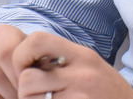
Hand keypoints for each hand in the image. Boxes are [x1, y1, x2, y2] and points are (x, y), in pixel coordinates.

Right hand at [0, 25, 26, 98]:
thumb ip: (32, 63)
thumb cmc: (22, 62)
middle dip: (11, 90)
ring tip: (12, 97)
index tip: (27, 86)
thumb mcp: (31, 56)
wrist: (7, 66)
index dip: (19, 75)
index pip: (5, 53)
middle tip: (21, 96)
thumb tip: (33, 81)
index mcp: (0, 32)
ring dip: (1, 98)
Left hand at [12, 30, 132, 98]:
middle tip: (36, 95)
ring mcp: (79, 96)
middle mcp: (81, 74)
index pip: (37, 40)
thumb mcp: (90, 68)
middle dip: (24, 90)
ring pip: (31, 98)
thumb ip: (63, 60)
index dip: (22, 55)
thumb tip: (24, 56)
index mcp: (83, 56)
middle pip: (27, 76)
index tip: (26, 69)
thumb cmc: (110, 95)